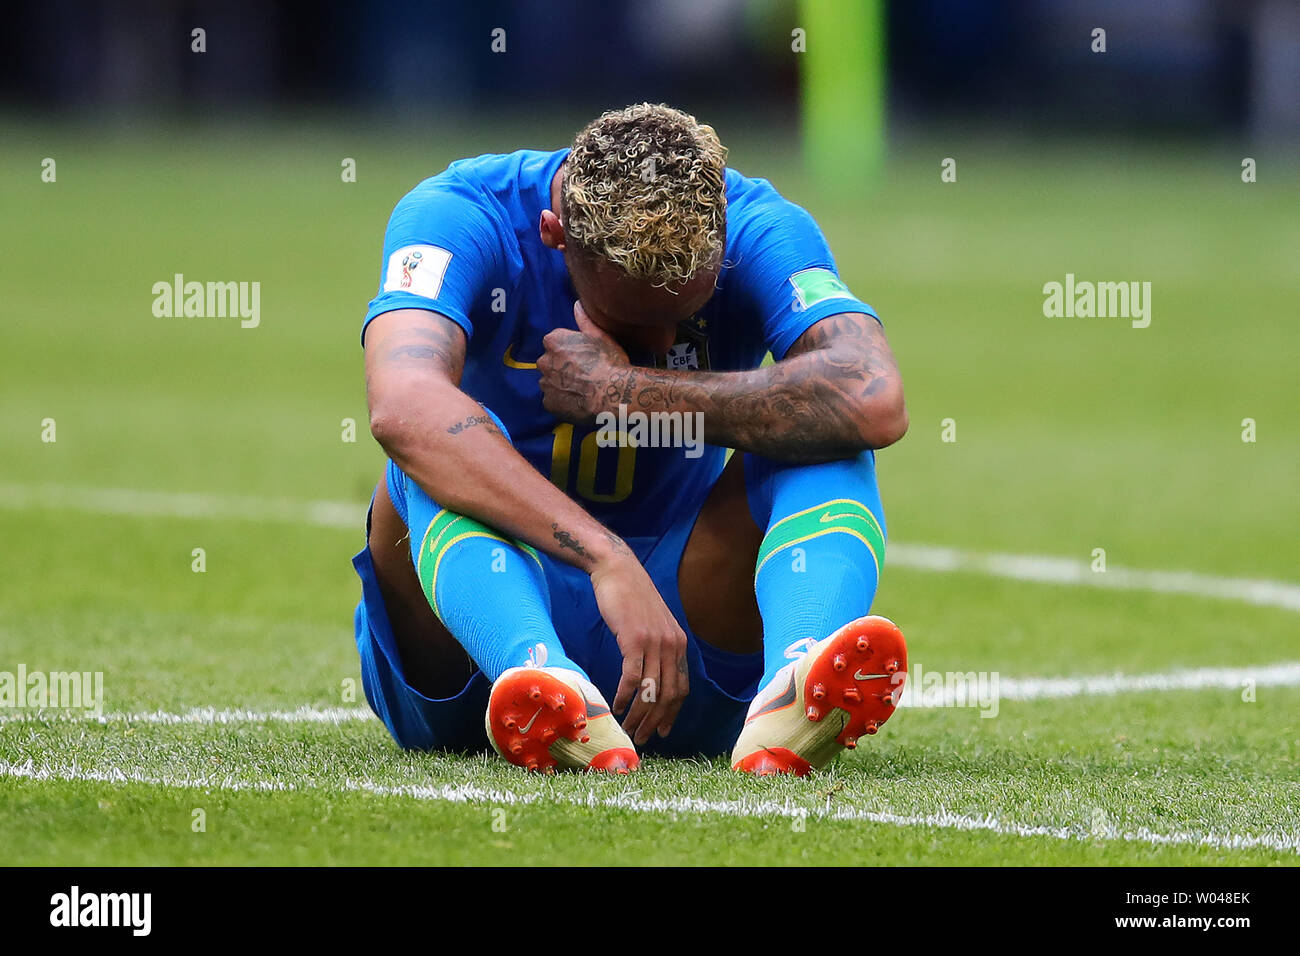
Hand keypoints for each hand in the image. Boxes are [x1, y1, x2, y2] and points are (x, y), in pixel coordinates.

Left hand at [538, 302, 629, 422]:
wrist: (612, 393)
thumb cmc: (609, 362)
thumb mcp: (600, 336)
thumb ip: (584, 320)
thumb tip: (577, 304)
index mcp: (553, 341)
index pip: (555, 343)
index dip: (570, 351)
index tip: (583, 357)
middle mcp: (544, 361)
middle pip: (550, 362)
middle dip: (562, 367)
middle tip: (583, 374)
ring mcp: (545, 383)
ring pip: (551, 382)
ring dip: (561, 384)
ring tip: (582, 389)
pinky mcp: (549, 403)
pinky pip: (554, 400)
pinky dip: (563, 401)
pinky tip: (578, 400)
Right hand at [588, 549, 689, 745]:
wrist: (618, 570)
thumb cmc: (632, 598)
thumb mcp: (654, 625)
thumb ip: (658, 648)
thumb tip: (653, 676)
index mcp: (679, 644)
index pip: (682, 688)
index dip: (672, 713)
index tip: (663, 731)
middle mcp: (672, 645)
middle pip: (668, 695)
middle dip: (655, 721)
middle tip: (642, 738)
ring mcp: (655, 642)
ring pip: (650, 690)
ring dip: (639, 715)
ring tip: (628, 728)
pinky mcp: (634, 639)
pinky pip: (632, 676)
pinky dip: (625, 696)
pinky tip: (617, 706)